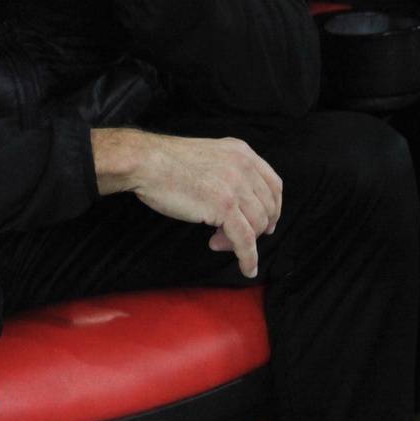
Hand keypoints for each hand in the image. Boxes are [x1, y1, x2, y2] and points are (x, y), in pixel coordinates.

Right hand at [93, 129, 282, 277]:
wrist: (145, 162)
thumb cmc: (164, 162)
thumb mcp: (207, 157)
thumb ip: (226, 172)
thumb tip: (235, 204)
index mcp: (241, 152)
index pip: (273, 185)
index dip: (273, 208)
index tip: (267, 224)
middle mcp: (244, 167)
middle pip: (267, 207)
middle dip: (255, 228)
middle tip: (232, 237)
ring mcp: (235, 186)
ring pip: (257, 225)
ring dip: (242, 241)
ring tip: (218, 242)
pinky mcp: (224, 206)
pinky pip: (245, 240)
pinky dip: (248, 258)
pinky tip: (246, 268)